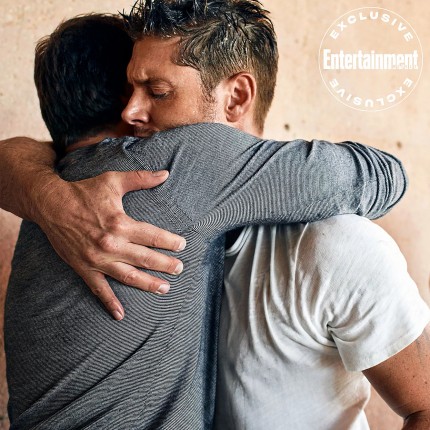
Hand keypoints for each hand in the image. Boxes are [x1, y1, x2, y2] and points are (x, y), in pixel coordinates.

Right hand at [33, 169, 185, 320]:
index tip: (182, 245)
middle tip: (179, 269)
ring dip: (148, 284)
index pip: (153, 236)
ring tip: (165, 289)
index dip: (170, 242)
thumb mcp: (113, 181)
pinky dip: (110, 303)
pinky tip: (121, 315)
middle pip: (146, 258)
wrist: (51, 204)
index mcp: (120, 224)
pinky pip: (99, 289)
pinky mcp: (84, 268)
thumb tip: (165, 173)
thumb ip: (141, 178)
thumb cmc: (84, 191)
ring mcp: (97, 259)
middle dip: (166, 265)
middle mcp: (111, 244)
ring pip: (129, 276)